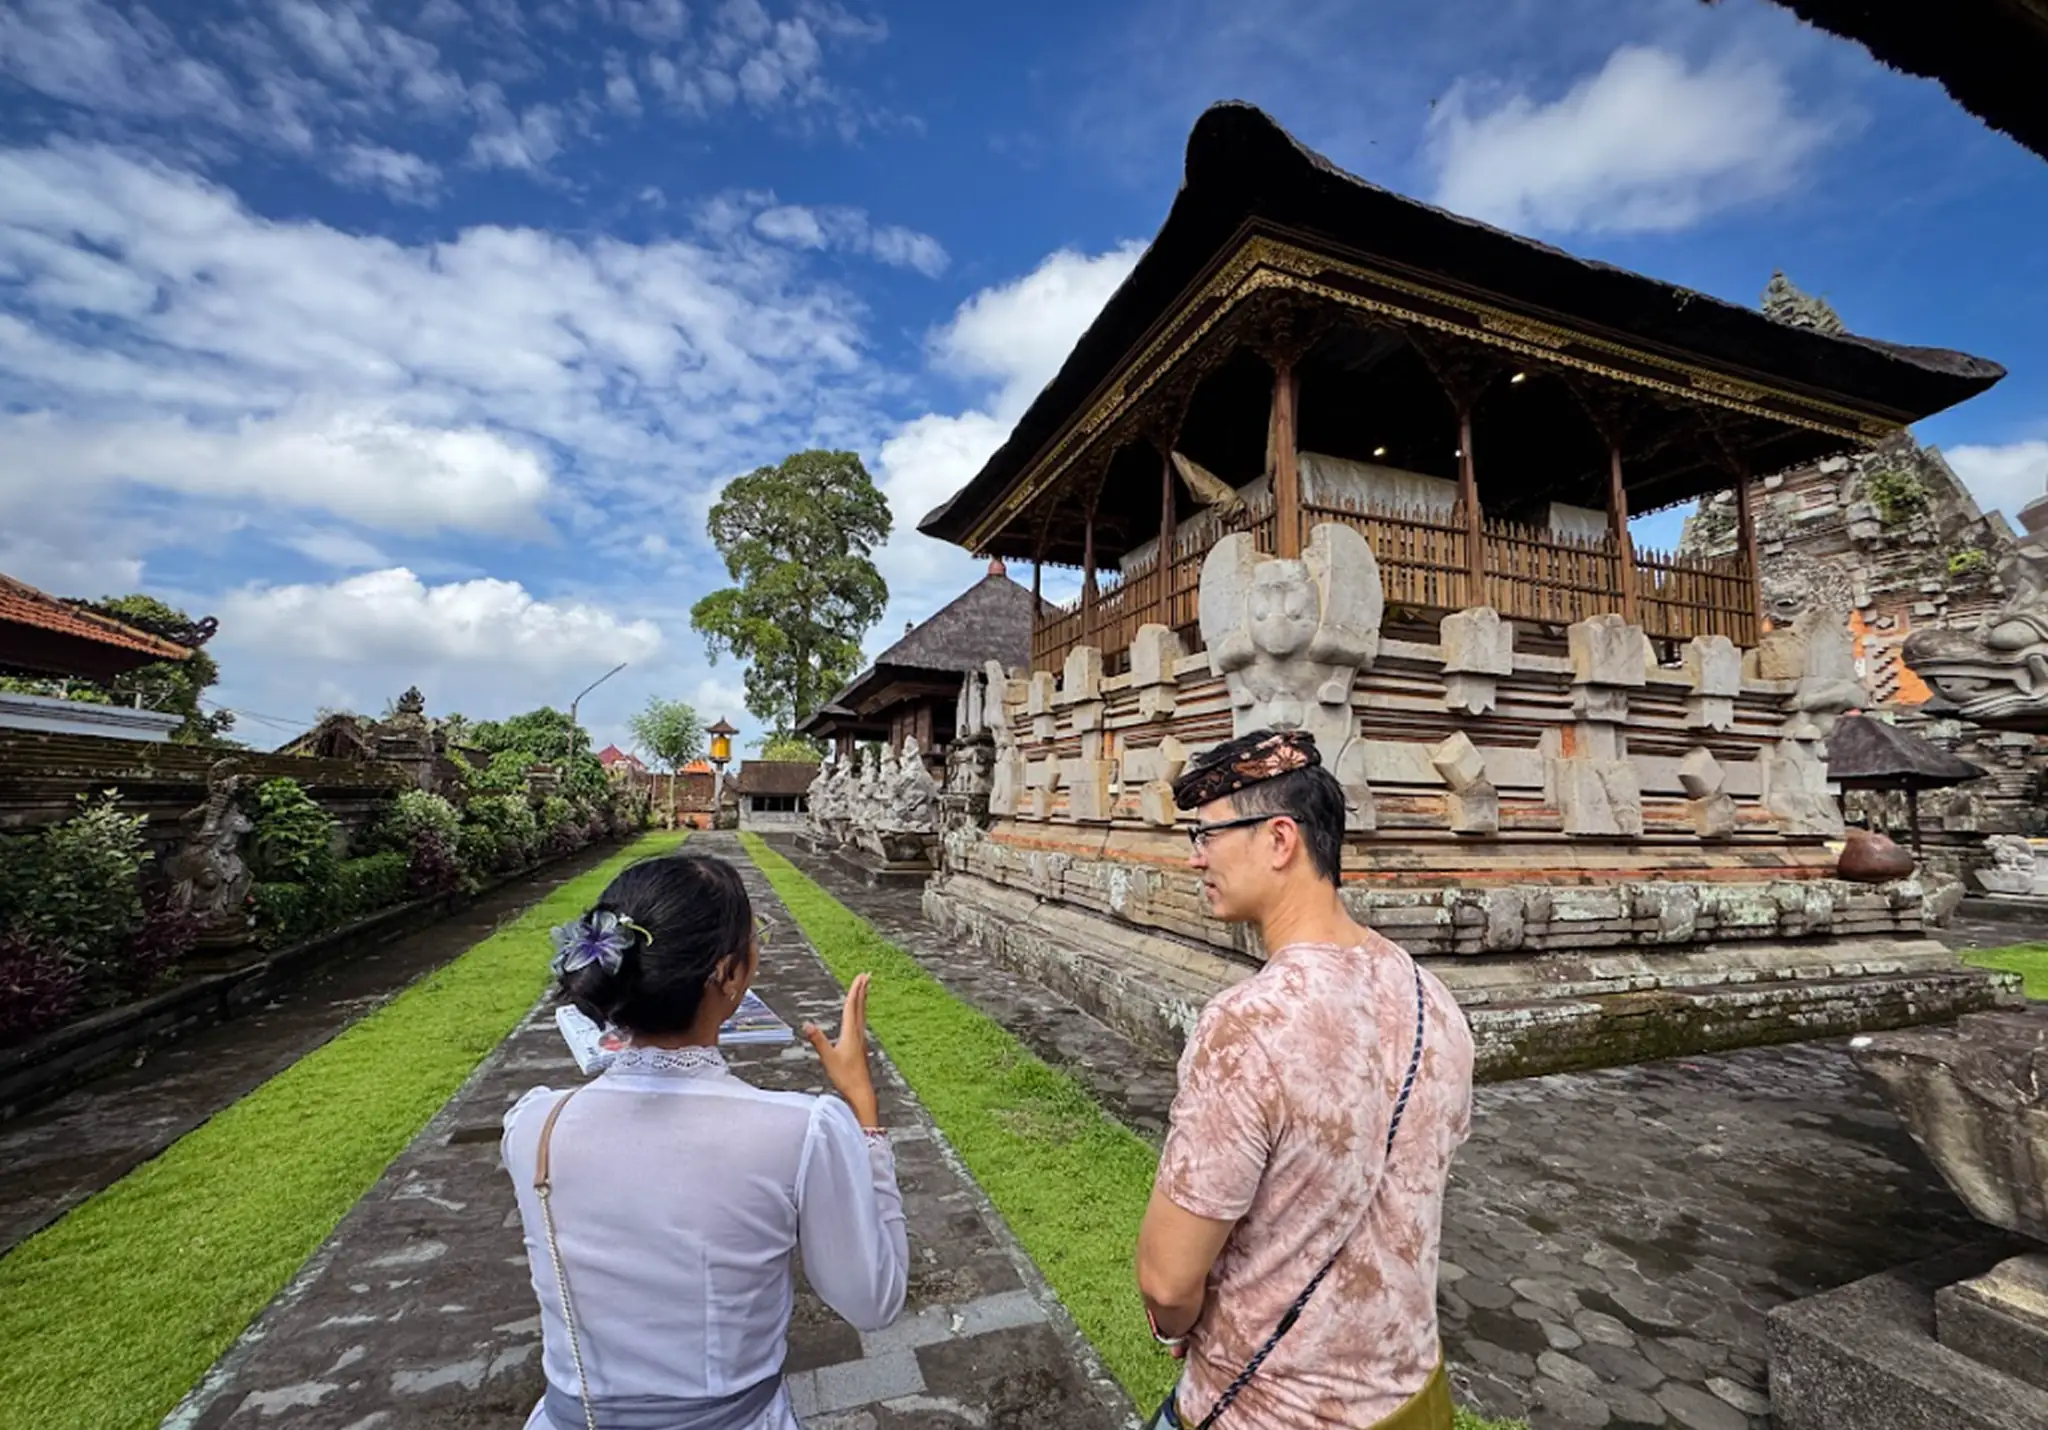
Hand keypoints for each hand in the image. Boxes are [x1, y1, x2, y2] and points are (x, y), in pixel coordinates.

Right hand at [803, 973, 878, 1128]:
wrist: (861, 1092)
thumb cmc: (846, 1077)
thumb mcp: (828, 1058)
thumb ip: (818, 1041)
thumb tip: (807, 1025)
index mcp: (850, 1033)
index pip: (852, 1007)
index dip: (855, 990)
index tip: (860, 977)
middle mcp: (858, 1034)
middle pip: (860, 1007)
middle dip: (862, 990)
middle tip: (867, 975)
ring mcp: (861, 1040)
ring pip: (862, 1014)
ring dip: (863, 1000)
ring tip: (865, 990)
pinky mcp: (860, 1047)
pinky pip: (861, 1023)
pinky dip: (860, 1013)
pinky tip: (858, 1017)